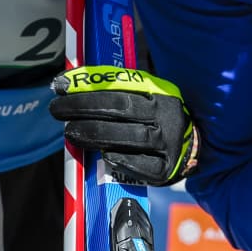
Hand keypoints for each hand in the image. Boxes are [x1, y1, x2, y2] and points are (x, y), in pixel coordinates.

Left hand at [49, 65, 197, 186]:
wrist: (194, 148)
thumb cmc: (155, 119)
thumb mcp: (145, 98)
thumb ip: (116, 92)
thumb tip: (70, 84)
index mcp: (158, 91)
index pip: (119, 82)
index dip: (89, 83)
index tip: (61, 84)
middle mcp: (165, 114)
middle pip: (122, 107)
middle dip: (84, 107)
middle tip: (57, 109)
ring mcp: (168, 142)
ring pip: (131, 136)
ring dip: (96, 134)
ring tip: (70, 133)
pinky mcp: (167, 168)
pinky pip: (144, 165)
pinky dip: (123, 160)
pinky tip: (104, 156)